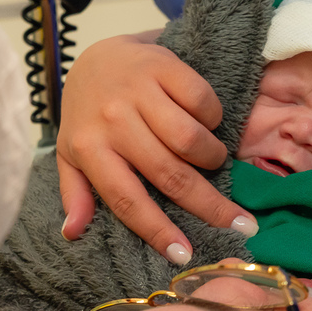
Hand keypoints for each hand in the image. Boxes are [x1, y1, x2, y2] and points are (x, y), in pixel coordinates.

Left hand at [56, 32, 257, 263]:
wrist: (95, 55)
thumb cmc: (88, 115)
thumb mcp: (72, 155)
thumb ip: (75, 193)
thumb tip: (72, 233)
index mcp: (89, 149)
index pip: (127, 200)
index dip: (157, 230)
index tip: (185, 255)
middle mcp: (112, 121)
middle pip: (168, 174)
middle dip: (208, 205)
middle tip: (240, 225)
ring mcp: (137, 90)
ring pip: (189, 138)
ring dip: (210, 156)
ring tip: (212, 159)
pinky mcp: (162, 64)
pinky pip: (201, 99)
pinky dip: (212, 116)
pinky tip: (206, 121)